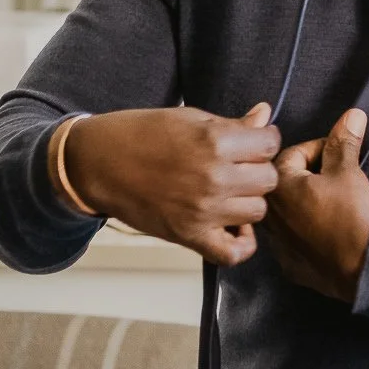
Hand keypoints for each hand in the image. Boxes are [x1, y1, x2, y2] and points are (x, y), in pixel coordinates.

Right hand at [60, 104, 280, 266]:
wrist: (98, 162)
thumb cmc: (140, 134)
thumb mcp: (188, 118)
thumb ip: (231, 124)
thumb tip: (264, 116)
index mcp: (215, 141)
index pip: (270, 144)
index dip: (263, 140)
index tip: (252, 142)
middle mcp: (214, 178)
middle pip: (268, 179)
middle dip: (257, 169)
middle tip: (238, 166)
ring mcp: (203, 210)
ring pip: (257, 211)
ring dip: (247, 201)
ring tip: (229, 192)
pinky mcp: (189, 236)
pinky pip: (233, 253)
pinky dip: (240, 244)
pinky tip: (232, 226)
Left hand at [266, 108, 368, 301]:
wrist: (365, 267)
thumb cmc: (352, 216)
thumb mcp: (349, 172)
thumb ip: (343, 142)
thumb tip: (351, 116)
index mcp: (279, 188)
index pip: (292, 155)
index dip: (319, 149)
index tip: (338, 153)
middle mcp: (269, 217)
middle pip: (285, 184)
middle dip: (310, 175)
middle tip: (336, 176)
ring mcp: (278, 244)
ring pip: (288, 214)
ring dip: (306, 204)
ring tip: (333, 203)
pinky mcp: (290, 265)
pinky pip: (294, 240)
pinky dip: (307, 232)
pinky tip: (328, 231)